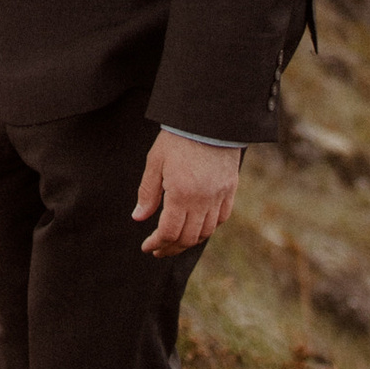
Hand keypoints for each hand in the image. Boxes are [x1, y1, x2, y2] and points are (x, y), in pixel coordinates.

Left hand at [133, 131, 242, 256]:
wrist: (209, 119)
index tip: (147, 247)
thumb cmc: (178, 138)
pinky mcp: (230, 190)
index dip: (157, 243)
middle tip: (158, 249)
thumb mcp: (155, 161)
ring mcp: (219, 196)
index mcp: (181, 194)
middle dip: (171, 248)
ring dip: (189, 241)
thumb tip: (139, 217)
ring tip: (175, 241)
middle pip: (188, 238)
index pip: (169, 232)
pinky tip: (196, 226)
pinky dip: (208, 227)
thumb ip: (147, 192)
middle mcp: (203, 200)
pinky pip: (221, 218)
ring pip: (205, 232)